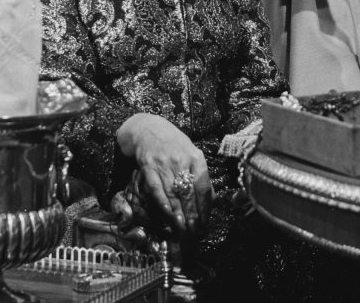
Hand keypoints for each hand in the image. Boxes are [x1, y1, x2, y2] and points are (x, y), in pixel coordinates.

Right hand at [116, 113, 212, 234]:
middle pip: (188, 191)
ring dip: (178, 212)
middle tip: (194, 230)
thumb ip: (200, 174)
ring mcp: (164, 163)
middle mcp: (181, 160)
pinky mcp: (148, 166)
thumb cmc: (173, 143)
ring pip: (173, 192)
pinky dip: (162, 201)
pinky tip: (167, 213)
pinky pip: (156, 187)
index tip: (204, 221)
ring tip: (182, 228)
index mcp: (195, 157)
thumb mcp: (191, 152)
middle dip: (192, 213)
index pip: (203, 185)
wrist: (147, 128)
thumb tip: (212, 198)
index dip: (204, 205)